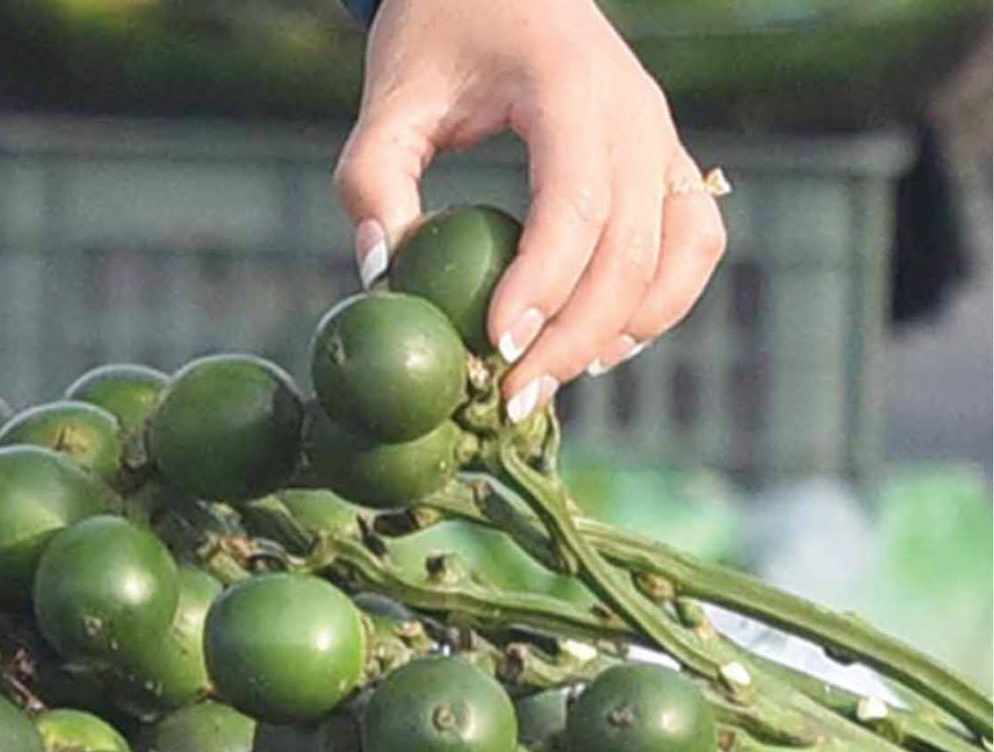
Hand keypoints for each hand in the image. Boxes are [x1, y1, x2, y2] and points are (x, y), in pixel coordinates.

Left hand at [335, 0, 726, 419]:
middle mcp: (636, 113)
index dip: (543, 287)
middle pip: (632, 249)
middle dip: (574, 337)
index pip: (575, 206)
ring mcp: (662, 135)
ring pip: (679, 253)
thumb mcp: (392, 95)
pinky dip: (664, 301)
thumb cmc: (441, 30)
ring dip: (625, 328)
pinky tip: (607, 344)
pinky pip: (696, 241)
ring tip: (555, 377)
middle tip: (511, 399)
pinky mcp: (666, 159)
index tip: (495, 347)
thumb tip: (379, 274)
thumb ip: (371, 179)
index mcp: (570, 88)